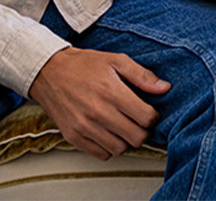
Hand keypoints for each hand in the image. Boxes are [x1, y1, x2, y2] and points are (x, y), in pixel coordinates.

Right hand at [29, 46, 170, 159]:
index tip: (150, 111)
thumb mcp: (117, 61)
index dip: (153, 116)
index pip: (146, 118)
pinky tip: (109, 132)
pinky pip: (101, 154)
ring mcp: (85, 128)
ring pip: (120, 149)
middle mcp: (98, 113)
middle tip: (139, 120)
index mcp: (112, 92)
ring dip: (127, 140)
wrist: (50, 72)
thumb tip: (165, 88)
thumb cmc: (85, 65)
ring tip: (124, 125)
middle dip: (143, 130)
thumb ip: (142, 76)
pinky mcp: (73, 137)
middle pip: (136, 137)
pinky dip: (109, 147)